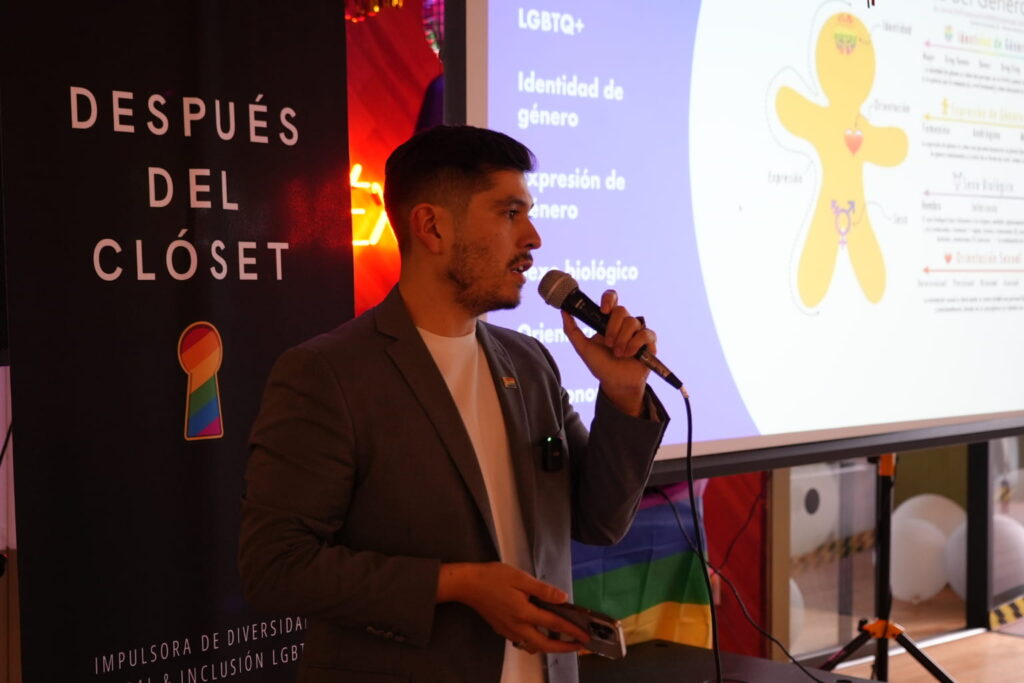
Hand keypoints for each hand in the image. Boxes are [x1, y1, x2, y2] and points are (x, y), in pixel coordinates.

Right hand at [437, 562, 589, 653]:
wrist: (466, 584)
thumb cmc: (493, 576)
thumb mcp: (520, 578)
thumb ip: (542, 590)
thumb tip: (563, 599)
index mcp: (523, 613)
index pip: (553, 624)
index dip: (571, 630)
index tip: (585, 636)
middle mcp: (517, 626)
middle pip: (544, 644)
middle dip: (563, 647)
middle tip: (578, 645)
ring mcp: (508, 631)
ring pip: (532, 646)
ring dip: (549, 646)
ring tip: (562, 640)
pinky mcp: (501, 629)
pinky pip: (523, 641)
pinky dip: (536, 641)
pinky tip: (540, 631)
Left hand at [561, 290, 654, 415]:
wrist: (616, 383)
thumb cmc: (601, 365)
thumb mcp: (583, 348)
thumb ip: (572, 330)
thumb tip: (563, 311)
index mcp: (608, 320)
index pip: (611, 298)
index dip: (609, 299)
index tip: (603, 311)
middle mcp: (624, 323)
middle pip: (621, 310)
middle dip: (612, 328)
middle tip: (608, 344)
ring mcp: (637, 331)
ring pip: (632, 322)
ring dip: (622, 340)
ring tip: (618, 354)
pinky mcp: (649, 341)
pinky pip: (645, 333)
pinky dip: (635, 344)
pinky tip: (630, 354)